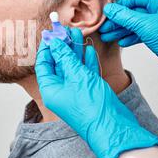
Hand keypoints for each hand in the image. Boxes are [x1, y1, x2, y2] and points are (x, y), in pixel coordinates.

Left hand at [35, 29, 157, 157]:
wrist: (114, 128)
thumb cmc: (92, 106)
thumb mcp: (76, 76)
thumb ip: (65, 57)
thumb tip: (54, 43)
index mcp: (51, 90)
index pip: (44, 65)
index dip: (47, 48)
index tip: (51, 34)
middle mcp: (61, 91)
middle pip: (59, 64)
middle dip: (63, 46)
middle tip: (67, 30)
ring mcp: (76, 92)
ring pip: (73, 67)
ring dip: (76, 50)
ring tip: (79, 33)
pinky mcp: (90, 92)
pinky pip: (85, 74)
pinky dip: (87, 62)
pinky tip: (89, 49)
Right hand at [100, 0, 157, 90]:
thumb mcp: (146, 26)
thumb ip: (125, 16)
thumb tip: (110, 9)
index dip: (120, 5)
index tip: (107, 14)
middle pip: (134, 11)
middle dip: (118, 20)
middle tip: (104, 28)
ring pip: (136, 23)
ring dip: (121, 30)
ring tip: (108, 37)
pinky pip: (142, 33)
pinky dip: (131, 37)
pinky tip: (122, 42)